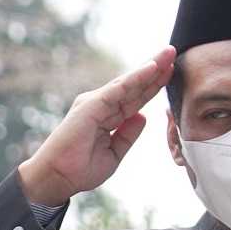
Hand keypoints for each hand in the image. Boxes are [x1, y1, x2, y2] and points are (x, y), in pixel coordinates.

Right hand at [20, 48, 173, 209]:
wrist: (58, 178)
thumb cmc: (79, 169)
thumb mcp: (114, 153)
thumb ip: (128, 135)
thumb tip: (142, 117)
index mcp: (108, 117)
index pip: (136, 98)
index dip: (153, 85)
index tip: (171, 72)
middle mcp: (102, 105)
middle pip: (134, 85)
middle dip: (155, 70)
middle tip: (172, 52)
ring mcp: (97, 103)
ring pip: (129, 83)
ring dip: (150, 67)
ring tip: (168, 53)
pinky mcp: (92, 104)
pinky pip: (119, 88)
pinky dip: (136, 77)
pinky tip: (152, 67)